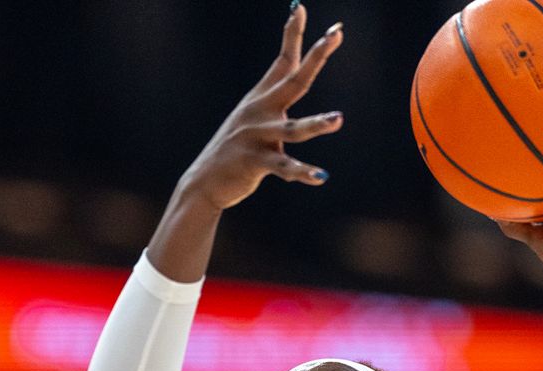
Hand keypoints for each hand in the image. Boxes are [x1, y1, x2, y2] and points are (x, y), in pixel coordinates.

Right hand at [181, 5, 344, 210]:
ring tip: (338, 119)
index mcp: (261, 99)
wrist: (204, 181)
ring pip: (293, 129)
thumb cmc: (236, 150)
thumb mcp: (254, 119)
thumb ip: (276, 100)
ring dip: (316, 124)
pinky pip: (284, 168)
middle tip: (335, 34)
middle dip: (317, 56)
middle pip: (295, 80)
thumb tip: (292, 72)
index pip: (283, 61)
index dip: (293, 34)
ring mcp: (257, 136)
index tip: (301, 9)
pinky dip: (303, 172)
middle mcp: (260, 112)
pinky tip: (321, 176)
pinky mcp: (255, 162)